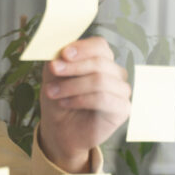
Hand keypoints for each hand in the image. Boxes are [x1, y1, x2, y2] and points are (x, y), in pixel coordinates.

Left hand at [38, 36, 130, 172]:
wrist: (60, 129)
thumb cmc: (59, 99)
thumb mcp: (52, 77)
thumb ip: (57, 62)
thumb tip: (61, 52)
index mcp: (100, 60)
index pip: (100, 46)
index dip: (82, 48)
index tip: (63, 54)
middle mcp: (115, 73)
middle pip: (100, 62)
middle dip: (73, 67)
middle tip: (53, 70)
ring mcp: (121, 90)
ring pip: (100, 80)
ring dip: (72, 86)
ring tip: (52, 92)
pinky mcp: (123, 109)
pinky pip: (104, 99)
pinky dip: (80, 100)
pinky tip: (65, 103)